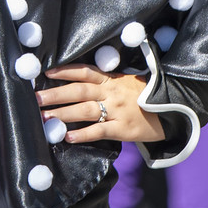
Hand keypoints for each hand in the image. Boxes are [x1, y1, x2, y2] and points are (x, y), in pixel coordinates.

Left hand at [36, 65, 164, 144]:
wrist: (172, 112)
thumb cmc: (144, 96)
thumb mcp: (126, 82)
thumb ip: (105, 82)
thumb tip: (77, 83)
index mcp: (111, 80)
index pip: (84, 71)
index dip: (64, 71)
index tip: (45, 72)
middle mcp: (112, 93)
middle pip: (78, 90)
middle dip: (55, 94)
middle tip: (35, 98)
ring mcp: (117, 111)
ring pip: (84, 110)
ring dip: (62, 114)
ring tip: (44, 118)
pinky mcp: (123, 130)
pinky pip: (99, 131)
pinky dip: (82, 134)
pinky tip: (67, 137)